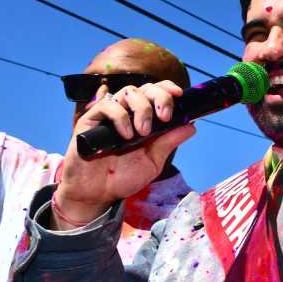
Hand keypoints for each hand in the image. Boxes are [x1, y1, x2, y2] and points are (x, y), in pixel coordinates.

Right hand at [52, 81, 194, 228]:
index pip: (155, 92)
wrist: (98, 194)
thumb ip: (169, 142)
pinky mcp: (91, 120)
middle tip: (165, 117)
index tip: (179, 94)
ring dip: (142, 108)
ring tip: (143, 132)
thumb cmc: (123, 176)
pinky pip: (107, 106)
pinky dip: (120, 117)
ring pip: (128, 92)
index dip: (167, 87)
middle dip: (159, 97)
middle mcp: (127, 112)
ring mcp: (109, 115)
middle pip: (145, 88)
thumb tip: (191, 125)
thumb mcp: (153, 161)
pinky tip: (126, 135)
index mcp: (143, 118)